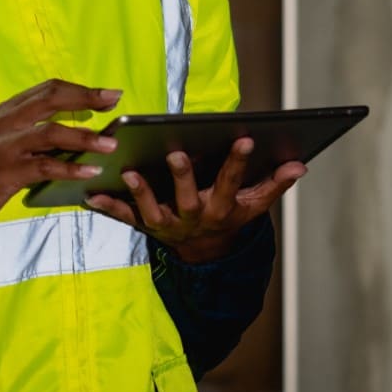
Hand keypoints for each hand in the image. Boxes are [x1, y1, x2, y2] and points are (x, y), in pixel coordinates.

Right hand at [0, 79, 121, 231]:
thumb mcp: (11, 137)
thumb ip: (39, 126)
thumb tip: (84, 122)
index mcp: (10, 109)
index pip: (49, 88)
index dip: (81, 90)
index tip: (109, 95)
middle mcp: (7, 122)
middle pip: (50, 99)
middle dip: (86, 99)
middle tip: (113, 102)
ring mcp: (6, 146)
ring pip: (50, 132)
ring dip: (84, 137)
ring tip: (110, 144)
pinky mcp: (7, 173)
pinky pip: (45, 166)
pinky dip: (71, 168)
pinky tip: (91, 171)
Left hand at [85, 138, 306, 263]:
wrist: (205, 252)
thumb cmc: (229, 215)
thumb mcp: (254, 205)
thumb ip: (274, 184)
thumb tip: (300, 165)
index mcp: (221, 209)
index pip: (232, 183)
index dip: (239, 163)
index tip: (246, 139)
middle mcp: (194, 218)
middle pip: (188, 199)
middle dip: (183, 177)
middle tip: (177, 153)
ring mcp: (167, 224)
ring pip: (153, 211)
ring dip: (141, 193)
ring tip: (129, 171)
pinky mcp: (145, 226)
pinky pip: (125, 218)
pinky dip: (108, 207)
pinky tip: (91, 194)